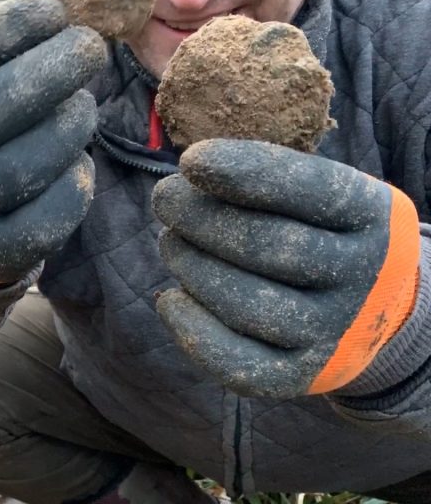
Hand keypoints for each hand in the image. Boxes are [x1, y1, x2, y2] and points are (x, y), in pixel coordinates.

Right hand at [0, 0, 105, 283]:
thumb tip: (75, 5)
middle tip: (88, 48)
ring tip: (84, 105)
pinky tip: (77, 160)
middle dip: (49, 73)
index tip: (52, 12)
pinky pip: (43, 220)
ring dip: (66, 128)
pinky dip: (73, 184)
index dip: (2, 31)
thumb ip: (2, 53)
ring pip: (17, 170)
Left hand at [152, 139, 420, 397]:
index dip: (245, 173)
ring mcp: (332, 332)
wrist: (370, 307)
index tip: (191, 161)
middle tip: (165, 198)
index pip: (311, 190)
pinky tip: (171, 298)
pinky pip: (235, 362)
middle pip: (267, 245)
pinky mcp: (300, 375)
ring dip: (190, 267)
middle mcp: (361, 277)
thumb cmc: (318, 231)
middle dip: (200, 218)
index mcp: (371, 216)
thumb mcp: (316, 194)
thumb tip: (187, 180)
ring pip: (243, 303)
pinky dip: (190, 328)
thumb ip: (264, 181)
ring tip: (171, 242)